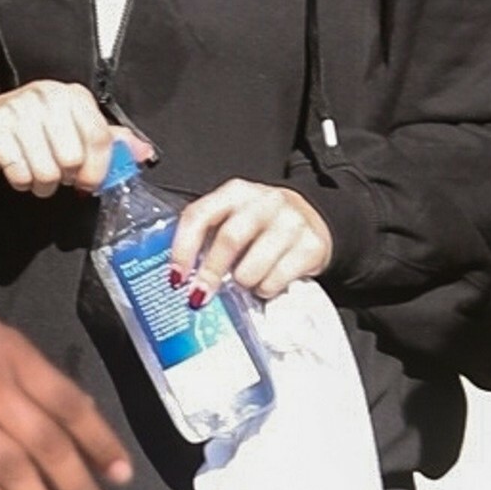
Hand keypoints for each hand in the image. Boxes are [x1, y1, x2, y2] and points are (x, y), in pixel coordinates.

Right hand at [0, 81, 153, 197]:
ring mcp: (17, 109)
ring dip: (41, 184)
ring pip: (47, 170)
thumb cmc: (30, 132)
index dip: (97, 170)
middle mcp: (47, 95)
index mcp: (72, 95)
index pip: (100, 138)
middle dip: (64, 178)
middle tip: (53, 172)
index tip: (88, 184)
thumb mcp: (71, 130)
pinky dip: (19, 181)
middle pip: (73, 159)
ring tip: (34, 173)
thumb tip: (144, 152)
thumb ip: (108, 142)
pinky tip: (15, 170)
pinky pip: (19, 173)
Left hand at [170, 179, 332, 301]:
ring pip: (254, 265)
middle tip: (200, 296)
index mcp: (236, 192)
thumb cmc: (262, 224)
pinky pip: (278, 278)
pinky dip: (266, 288)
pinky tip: (265, 284)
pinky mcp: (312, 245)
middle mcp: (265, 201)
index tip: (176, 277)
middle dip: (210, 273)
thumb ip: (208, 238)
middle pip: (229, 239)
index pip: (200, 215)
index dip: (183, 248)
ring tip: (243, 283)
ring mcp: (291, 221)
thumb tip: (182, 278)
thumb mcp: (234, 218)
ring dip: (242, 283)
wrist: (314, 218)